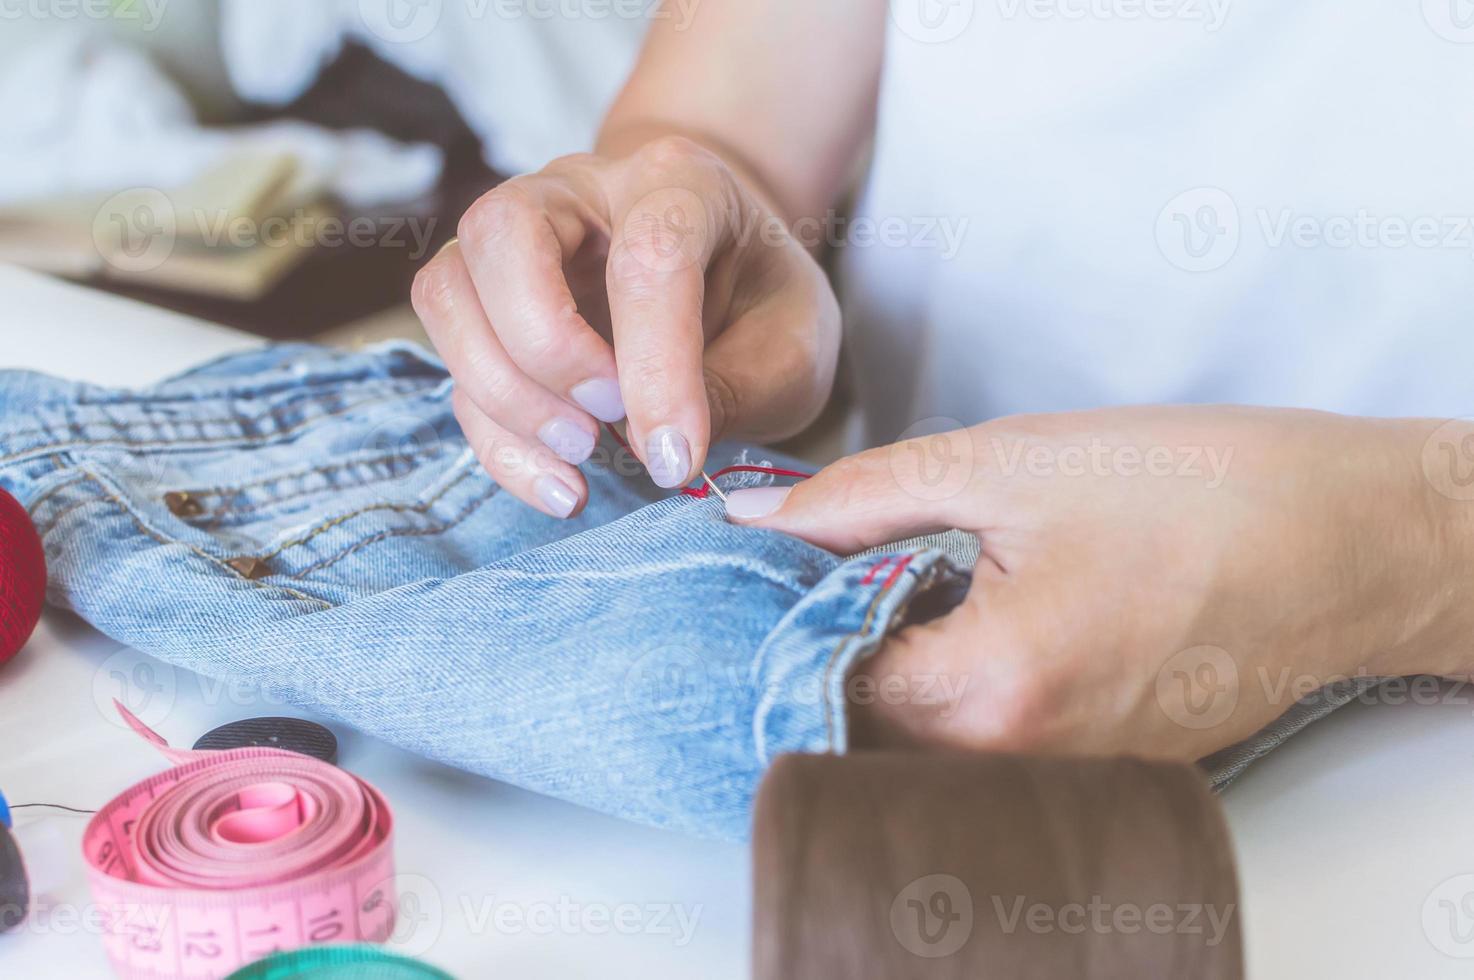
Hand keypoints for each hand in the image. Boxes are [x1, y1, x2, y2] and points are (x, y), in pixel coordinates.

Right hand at [412, 137, 839, 517]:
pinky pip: (452, 367)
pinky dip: (497, 438)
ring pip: (447, 292)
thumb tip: (649, 447)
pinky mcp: (482, 305)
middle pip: (502, 234)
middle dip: (546, 349)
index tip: (674, 455)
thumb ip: (736, 388)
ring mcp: (513, 243)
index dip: (655, 364)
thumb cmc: (761, 298)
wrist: (723, 264)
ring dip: (504, 393)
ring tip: (583, 454)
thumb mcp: (793, 344)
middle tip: (607, 424)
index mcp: (677, 181)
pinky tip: (559, 484)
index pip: (647, 254)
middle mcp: (575, 192)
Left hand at [726, 407, 1473, 758]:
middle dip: (820, 650)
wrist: (1347, 538)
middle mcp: (1022, 761)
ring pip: (919, 743)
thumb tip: (758, 525)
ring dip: (883, 672)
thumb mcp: (1008, 464)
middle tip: (808, 573)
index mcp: (992, 687)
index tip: (755, 573)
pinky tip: (958, 622)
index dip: (775, 622)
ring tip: (881, 588)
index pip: (822, 682)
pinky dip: (949, 692)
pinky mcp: (1099, 766)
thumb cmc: (1194, 488)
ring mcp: (1066, 776)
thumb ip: (863, 499)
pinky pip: (986, 746)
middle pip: (862, 727)